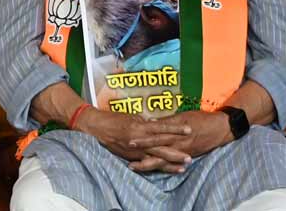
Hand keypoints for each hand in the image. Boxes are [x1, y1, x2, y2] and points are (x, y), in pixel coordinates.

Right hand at [75, 107, 191, 162]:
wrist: (95, 127)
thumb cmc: (112, 119)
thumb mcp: (131, 117)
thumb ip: (144, 122)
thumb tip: (157, 124)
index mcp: (140, 126)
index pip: (162, 127)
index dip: (176, 129)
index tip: (189, 130)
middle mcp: (139, 139)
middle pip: (161, 147)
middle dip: (176, 152)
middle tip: (190, 157)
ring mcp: (134, 150)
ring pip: (155, 158)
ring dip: (170, 163)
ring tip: (183, 166)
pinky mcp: (129, 157)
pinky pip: (145, 163)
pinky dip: (156, 166)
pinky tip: (165, 169)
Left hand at [127, 110, 230, 170]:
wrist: (221, 127)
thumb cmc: (200, 118)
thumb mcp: (182, 116)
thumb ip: (166, 121)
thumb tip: (149, 121)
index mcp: (174, 132)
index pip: (155, 136)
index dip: (142, 140)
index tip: (129, 142)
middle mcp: (178, 143)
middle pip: (157, 151)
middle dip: (143, 157)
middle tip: (129, 162)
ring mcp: (183, 151)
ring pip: (164, 160)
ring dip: (150, 165)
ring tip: (137, 168)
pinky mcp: (189, 155)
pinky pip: (174, 163)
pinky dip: (166, 167)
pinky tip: (157, 170)